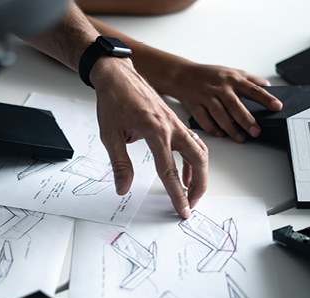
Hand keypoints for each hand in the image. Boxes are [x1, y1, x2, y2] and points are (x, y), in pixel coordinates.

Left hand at [90, 57, 207, 218]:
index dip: (177, 194)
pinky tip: (185, 172)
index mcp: (155, 131)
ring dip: (199, 173)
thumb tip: (123, 188)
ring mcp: (175, 123)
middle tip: (192, 204)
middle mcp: (171, 127)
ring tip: (192, 192)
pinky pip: (191, 143)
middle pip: (197, 160)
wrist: (118, 75)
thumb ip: (120, 164)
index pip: (170, 171)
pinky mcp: (174, 122)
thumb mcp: (110, 135)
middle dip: (199, 186)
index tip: (182, 210)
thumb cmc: (113, 101)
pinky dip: (192, 160)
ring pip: (199, 151)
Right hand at [167, 62, 281, 142]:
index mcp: (232, 79)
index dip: (266, 98)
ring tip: (241, 138)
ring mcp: (206, 97)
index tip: (277, 107)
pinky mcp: (194, 105)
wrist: (182, 75)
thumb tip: (268, 87)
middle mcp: (220, 88)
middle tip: (257, 131)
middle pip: (235, 104)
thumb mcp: (231, 71)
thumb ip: (250, 79)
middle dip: (246, 119)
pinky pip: (203, 119)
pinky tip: (220, 134)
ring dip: (230, 127)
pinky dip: (212, 128)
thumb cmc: (209, 75)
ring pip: (219, 114)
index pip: (252, 89)